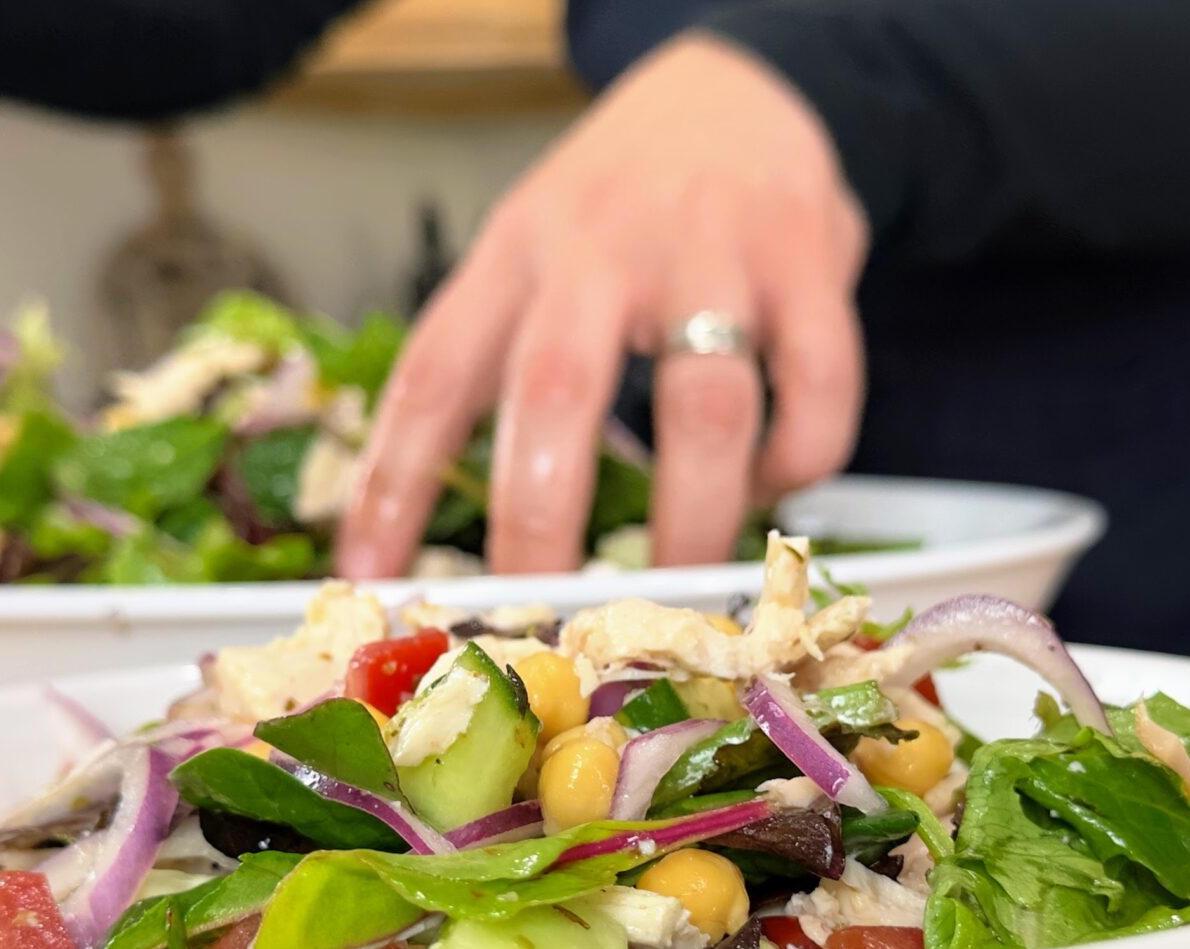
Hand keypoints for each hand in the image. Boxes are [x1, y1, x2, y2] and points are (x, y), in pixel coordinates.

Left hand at [334, 35, 866, 577]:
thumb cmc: (617, 208)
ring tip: (679, 583)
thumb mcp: (525, 252)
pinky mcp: (810, 265)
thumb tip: (414, 524)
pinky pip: (817, 388)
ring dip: (692, 516)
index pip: (435, 375)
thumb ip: (489, 363)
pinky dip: (798, 460)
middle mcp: (603, 249)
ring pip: (706, 405)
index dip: (395, 483)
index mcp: (514, 255)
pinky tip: (773, 483)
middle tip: (543, 614)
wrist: (734, 93)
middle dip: (542, 522)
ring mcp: (712, 254)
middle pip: (557, 392)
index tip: (372, 577)